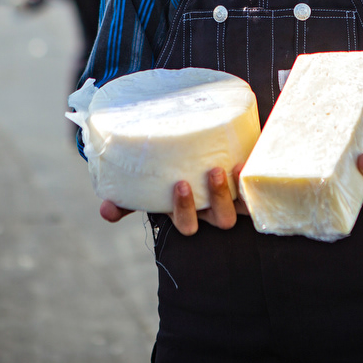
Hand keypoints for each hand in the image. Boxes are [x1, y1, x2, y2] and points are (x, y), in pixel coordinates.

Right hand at [98, 165, 247, 233]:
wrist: (202, 139)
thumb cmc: (172, 166)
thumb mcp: (149, 182)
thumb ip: (127, 196)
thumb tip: (104, 211)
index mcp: (191, 211)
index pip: (188, 224)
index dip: (184, 210)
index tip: (179, 185)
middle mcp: (215, 208)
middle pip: (220, 220)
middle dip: (212, 200)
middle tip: (204, 175)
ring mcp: (236, 195)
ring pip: (241, 209)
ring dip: (232, 193)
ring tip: (223, 168)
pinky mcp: (251, 179)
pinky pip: (257, 188)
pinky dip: (251, 179)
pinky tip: (244, 161)